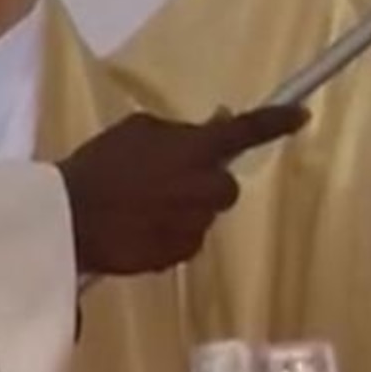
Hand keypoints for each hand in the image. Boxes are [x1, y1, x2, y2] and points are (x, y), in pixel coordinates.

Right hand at [59, 106, 310, 274]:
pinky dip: (169, 233)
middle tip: (168, 179)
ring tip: (142, 205)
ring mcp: (194, 226)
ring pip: (202, 215)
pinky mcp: (178, 256)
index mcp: (196, 151)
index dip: (276, 121)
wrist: (68, 219)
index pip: (246, 132)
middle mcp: (205, 190)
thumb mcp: (137, 131)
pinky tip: (138, 228)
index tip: (301, 115)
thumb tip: (217, 125)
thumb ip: (180, 132)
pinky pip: (184, 240)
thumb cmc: (99, 166)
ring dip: (184, 208)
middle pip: (225, 187)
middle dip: (205, 182)